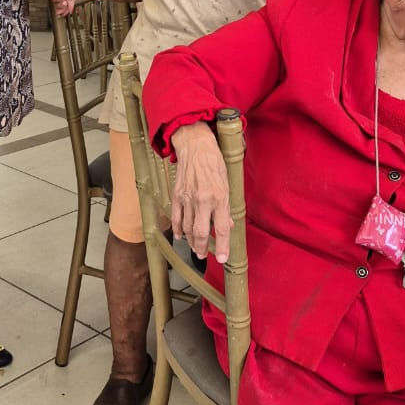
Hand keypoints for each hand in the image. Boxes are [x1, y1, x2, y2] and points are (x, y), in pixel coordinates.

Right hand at [170, 122, 232, 261]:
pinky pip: (176, 217)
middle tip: (204, 256)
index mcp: (219, 197)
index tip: (222, 259)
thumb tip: (227, 225)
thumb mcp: (228, 184)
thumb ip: (227, 207)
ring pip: (187, 227)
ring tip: (195, 249)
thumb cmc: (214, 163)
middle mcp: (203, 200)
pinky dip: (177, 229)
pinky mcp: (177, 195)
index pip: (220, 228)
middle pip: (200, 232)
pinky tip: (180, 236)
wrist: (195, 146)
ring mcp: (188, 198)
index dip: (222, 246)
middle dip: (202, 248)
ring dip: (191, 241)